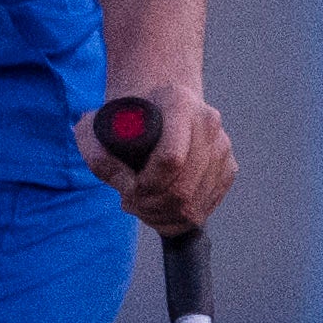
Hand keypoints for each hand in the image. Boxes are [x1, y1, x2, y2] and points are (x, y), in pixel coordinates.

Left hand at [85, 83, 237, 234]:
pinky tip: (158, 207)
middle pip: (182, 189)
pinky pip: (203, 210)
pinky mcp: (227, 168)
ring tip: (141, 204)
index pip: (170, 159)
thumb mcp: (98, 125)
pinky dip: (176, 219)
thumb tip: (118, 179)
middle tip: (130, 201)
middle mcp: (207, 122)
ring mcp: (222, 147)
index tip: (126, 189)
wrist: (158, 107)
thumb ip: (94, 150)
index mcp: (178, 102)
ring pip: (193, 206)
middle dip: (150, 206)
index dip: (145, 185)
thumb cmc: (126, 119)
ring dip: (160, 216)